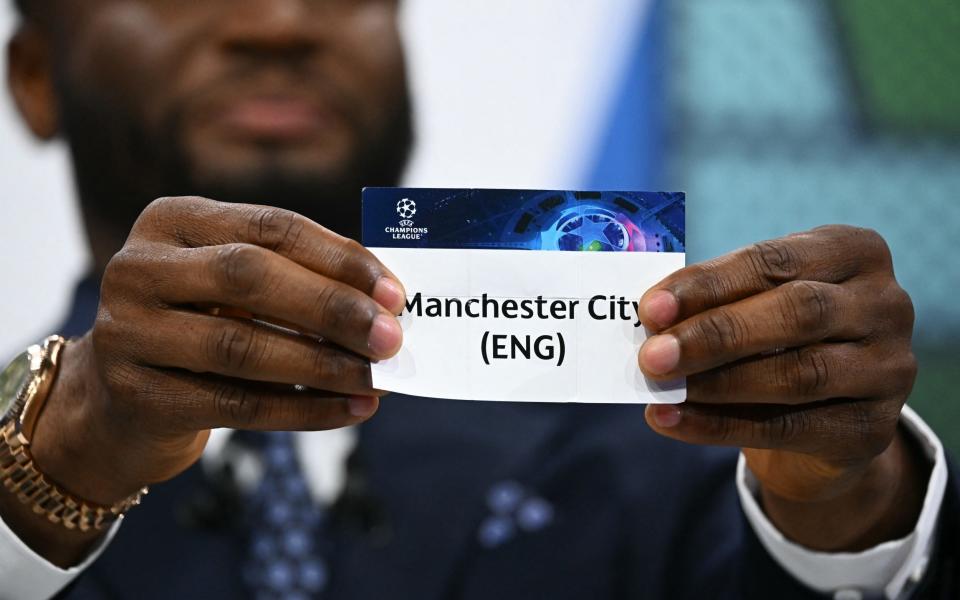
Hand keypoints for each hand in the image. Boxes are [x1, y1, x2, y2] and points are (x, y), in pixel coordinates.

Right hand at [31, 197, 405, 515]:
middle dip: (330, 308)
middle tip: (390, 338)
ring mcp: (127, 331)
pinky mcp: (136, 395)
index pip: (270, 226)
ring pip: (240, 346)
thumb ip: (299, 279)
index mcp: (174, 220)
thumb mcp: (235, 287)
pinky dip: (303, 410)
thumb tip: (387, 301)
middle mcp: (139, 267)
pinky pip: (235, 405)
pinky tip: (350, 410)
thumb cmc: (201, 327)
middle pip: (248, 277)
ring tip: (376, 380)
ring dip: (322, 364)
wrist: (119, 401)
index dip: (338, 258)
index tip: (394, 293)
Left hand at [637, 225, 924, 550]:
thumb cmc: (778, 338)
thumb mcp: (754, 304)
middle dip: (715, 334)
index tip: (650, 308)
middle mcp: (884, 305)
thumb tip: (651, 319)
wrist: (825, 418)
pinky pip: (788, 428)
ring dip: (716, 383)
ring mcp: (888, 369)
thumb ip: (714, 303)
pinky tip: (670, 421)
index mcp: (853, 252)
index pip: (774, 260)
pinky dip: (719, 426)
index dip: (709, 284)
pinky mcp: (873, 430)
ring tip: (659, 389)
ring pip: (798, 374)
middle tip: (652, 355)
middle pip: (797, 313)